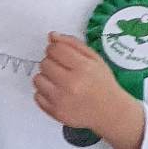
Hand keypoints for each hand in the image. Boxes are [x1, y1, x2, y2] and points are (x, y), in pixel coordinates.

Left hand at [33, 34, 143, 148]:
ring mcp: (61, 100)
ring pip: (37, 79)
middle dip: (51, 63)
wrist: (110, 112)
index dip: (55, 49)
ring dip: (46, 77)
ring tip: (59, 81)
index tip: (60, 53)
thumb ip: (73, 44)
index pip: (55, 49)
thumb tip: (52, 36)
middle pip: (44, 63)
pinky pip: (37, 96)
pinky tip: (57, 92)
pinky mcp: (55, 112)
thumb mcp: (95, 59)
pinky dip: (44, 93)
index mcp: (83, 68)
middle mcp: (71, 84)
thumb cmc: (103, 84)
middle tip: (62, 69)